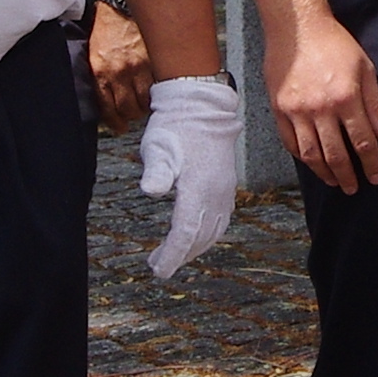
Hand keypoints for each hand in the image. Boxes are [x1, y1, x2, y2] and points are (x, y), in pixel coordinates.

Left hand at [86, 3, 151, 132]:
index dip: (115, 122)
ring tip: (145, 102)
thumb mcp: (93, 54)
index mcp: (100, 72)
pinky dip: (158, 91)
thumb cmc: (107, 27)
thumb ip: (99, 78)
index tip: (119, 126)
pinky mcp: (154, 60)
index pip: (108, 109)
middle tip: (133, 114)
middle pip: (129, 109)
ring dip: (146, 104)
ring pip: (146, 101)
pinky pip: (158, 86)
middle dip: (131, 115)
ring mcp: (139, 67)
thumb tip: (107, 102)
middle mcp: (119, 72)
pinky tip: (156, 89)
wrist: (120, 3)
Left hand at [135, 73, 239, 274]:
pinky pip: (220, 219)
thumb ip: (156, 170)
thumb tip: (150, 189)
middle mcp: (216, 194)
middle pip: (200, 237)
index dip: (173, 254)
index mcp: (198, 188)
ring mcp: (224, 190)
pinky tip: (196, 235)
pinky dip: (207, 234)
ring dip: (194, 247)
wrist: (202, 106)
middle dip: (180, 255)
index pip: (185, 231)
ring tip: (174, 255)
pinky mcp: (226, 185)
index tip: (159, 270)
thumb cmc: (176, 126)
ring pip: (212, 231)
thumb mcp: (158, 146)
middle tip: (159, 265)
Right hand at [271, 9, 377, 190]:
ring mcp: (297, 110)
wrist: (297, 27)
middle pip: (337, 155)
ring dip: (324, 173)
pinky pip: (291, 143)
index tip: (376, 177)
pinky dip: (302, 158)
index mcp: (346, 98)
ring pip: (311, 155)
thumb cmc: (336, 45)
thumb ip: (375, 106)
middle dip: (348, 176)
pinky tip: (312, 163)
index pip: (363, 142)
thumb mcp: (365, 69)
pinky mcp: (279, 109)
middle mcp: (321, 108)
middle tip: (354, 188)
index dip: (372, 164)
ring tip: (335, 182)